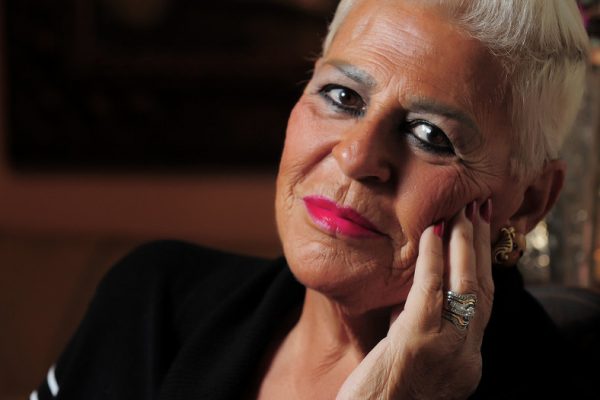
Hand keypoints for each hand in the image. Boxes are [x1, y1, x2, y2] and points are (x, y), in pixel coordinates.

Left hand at [337, 201, 493, 399]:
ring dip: (464, 244)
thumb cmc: (382, 399)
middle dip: (481, 247)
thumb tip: (418, 295)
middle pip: (481, 290)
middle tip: (479, 210)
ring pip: (465, 286)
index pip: (481, 306)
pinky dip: (434, 259)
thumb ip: (423, 332)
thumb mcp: (416, 365)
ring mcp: (446, 350)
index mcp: (466, 362)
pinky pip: (430, 292)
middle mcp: (465, 357)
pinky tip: (432, 232)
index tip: (479, 236)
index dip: (482, 267)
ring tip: (463, 211)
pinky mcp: (417, 343)